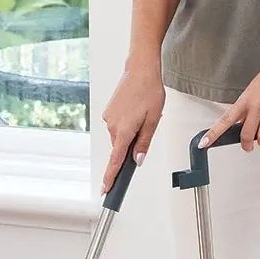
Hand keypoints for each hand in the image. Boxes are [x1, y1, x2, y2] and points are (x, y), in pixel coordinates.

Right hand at [101, 62, 165, 194]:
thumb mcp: (153, 121)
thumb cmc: (149, 91)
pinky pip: (117, 128)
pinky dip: (126, 126)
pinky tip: (135, 112)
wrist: (140, 69)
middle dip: (131, 147)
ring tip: (142, 115)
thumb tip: (138, 161)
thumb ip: (144, 143)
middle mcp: (112, 126)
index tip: (106, 189)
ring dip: (130, 134)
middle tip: (145, 128)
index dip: (111, 177)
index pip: (116, 161)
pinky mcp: (108, 112)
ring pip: (120, 138)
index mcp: (124, 131)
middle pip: (120, 149)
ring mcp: (108, 118)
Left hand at [199, 50, 259, 151]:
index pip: (225, 120)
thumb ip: (249, 105)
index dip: (213, 133)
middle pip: (245, 135)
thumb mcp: (255, 87)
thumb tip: (245, 122)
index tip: (203, 143)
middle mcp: (257, 105)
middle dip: (246, 145)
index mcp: (246, 98)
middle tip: (248, 147)